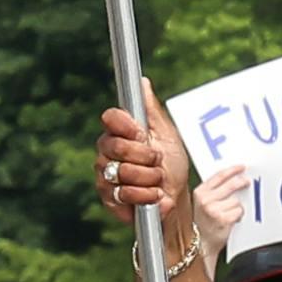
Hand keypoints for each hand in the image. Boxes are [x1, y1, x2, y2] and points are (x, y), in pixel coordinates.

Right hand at [93, 104, 201, 247]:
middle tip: (158, 160)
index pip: (111, 118)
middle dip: (145, 155)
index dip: (128, 126)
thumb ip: (152, 110)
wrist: (176, 198)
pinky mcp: (108, 198)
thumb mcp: (167, 134)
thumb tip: (143, 82)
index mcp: (119, 132)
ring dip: (149, 177)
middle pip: (117, 146)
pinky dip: (146, 195)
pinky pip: (124, 193)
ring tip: (158, 179)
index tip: (143, 134)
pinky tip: (154, 194)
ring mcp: (105, 175)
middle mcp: (107, 152)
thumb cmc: (172, 164)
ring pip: (122, 171)